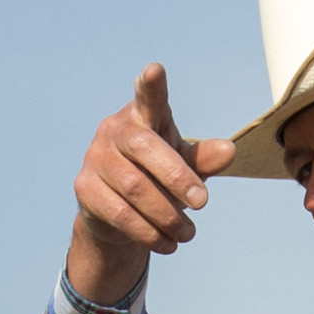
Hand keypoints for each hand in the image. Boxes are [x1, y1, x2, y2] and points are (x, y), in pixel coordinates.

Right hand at [64, 65, 229, 307]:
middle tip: (203, 203)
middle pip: (146, 148)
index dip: (151, 86)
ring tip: (189, 233)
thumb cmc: (157, 178)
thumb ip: (204, 159)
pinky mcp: (85, 188)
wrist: (117, 216)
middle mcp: (115, 130)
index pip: (148, 98)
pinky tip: (167, 243)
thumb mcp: (185, 167)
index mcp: (143, 117)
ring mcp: (95, 157)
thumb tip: (229, 152)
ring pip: (135, 188)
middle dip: (178, 178)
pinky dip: (149, 232)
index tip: (155, 70)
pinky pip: (120, 213)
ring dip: (167, 215)